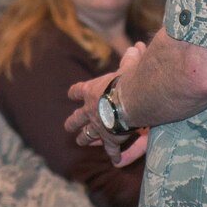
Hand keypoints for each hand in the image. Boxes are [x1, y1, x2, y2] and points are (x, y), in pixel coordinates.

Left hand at [64, 44, 147, 165]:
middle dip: (72, 123)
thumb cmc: (131, 79)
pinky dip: (115, 155)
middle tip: (68, 127)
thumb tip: (138, 45)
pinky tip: (116, 161)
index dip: (74, 93)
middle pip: (75, 118)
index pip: (77, 91)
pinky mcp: (110, 139)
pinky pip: (111, 149)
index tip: (71, 95)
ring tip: (81, 142)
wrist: (134, 99)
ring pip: (86, 135)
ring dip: (84, 139)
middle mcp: (90, 110)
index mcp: (91, 91)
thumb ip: (131, 59)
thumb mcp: (129, 66)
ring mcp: (98, 126)